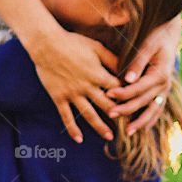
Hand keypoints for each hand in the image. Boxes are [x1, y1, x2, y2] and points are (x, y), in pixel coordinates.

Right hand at [27, 26, 121, 143]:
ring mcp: (72, 94)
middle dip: (118, 116)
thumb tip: (126, 69)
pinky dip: (73, 129)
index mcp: (97, 74)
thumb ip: (112, 59)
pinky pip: (66, 116)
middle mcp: (86, 86)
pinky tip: (79, 139)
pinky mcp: (59, 97)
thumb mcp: (96, 46)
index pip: (118, 90)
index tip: (135, 105)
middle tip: (128, 127)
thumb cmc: (72, 42)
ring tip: (109, 137)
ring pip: (89, 114)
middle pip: (107, 106)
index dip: (127, 98)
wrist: (46, 44)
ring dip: (100, 127)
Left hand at [105, 15, 181, 135]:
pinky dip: (150, 120)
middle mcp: (165, 84)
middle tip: (110, 113)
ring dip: (140, 122)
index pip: (139, 88)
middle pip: (143, 101)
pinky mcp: (163, 92)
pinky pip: (157, 109)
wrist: (169, 35)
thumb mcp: (147, 45)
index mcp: (161, 73)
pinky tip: (141, 129)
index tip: (108, 95)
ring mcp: (165, 90)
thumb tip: (127, 79)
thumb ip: (137, 62)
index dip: (123, 93)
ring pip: (153, 110)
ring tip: (128, 132)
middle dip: (126, 109)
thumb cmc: (155, 36)